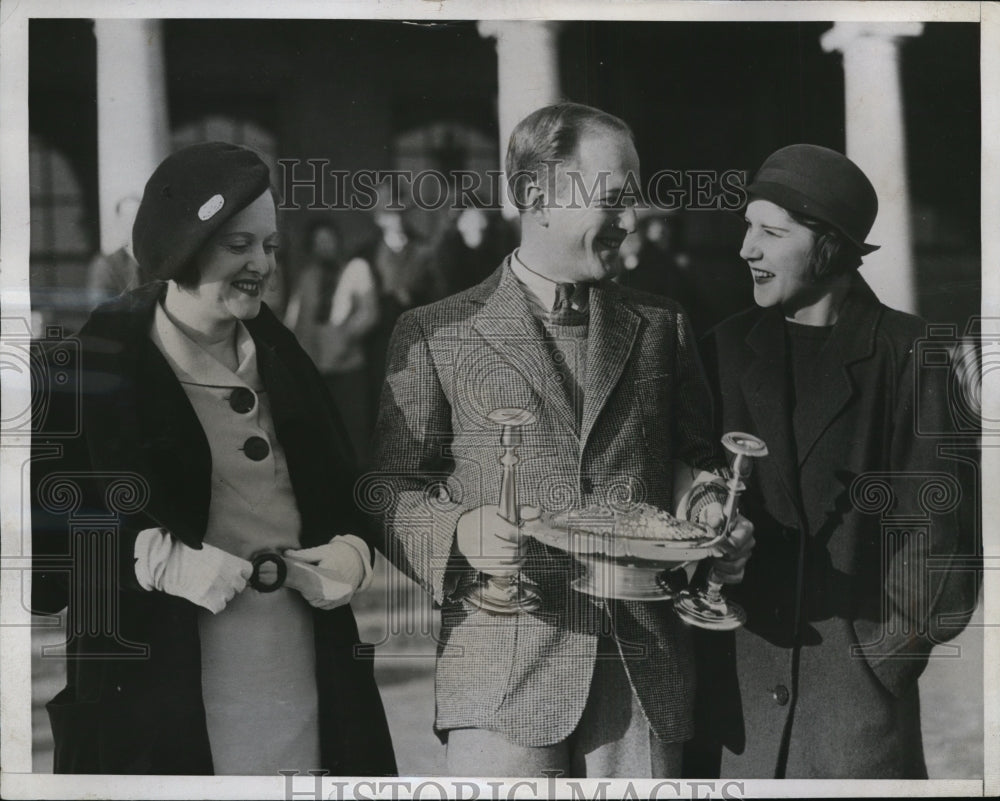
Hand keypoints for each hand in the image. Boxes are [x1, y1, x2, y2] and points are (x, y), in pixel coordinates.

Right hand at [135, 529, 251, 613]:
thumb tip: (235, 575)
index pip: (248, 572)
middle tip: (215, 582)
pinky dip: (212, 605)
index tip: (232, 575)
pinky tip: (203, 597)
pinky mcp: (208, 598)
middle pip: (240, 587)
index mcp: (230, 560)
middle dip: (230, 586)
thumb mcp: (212, 553)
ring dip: (220, 595)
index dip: (239, 575)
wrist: (167, 562)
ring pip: (229, 598)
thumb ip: (226, 564)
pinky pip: (219, 607)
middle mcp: (228, 574)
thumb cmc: (187, 555)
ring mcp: (219, 587)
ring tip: (206, 588)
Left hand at [283, 539, 366, 608]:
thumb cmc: (336, 554)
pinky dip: (322, 601)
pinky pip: (327, 606)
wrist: (357, 559)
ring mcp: (343, 594)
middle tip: (306, 582)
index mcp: (331, 572)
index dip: (301, 585)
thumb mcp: (320, 552)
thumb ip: (302, 555)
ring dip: (314, 597)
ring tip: (314, 586)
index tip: (299, 580)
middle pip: (312, 597)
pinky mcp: (345, 600)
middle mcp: (339, 586)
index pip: (308, 587)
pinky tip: (321, 592)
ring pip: (319, 603)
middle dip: (306, 591)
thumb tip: (285, 554)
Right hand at [455, 504, 530, 575]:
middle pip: (513, 550)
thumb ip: (522, 510)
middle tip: (524, 541)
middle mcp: (483, 540)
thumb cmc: (485, 519)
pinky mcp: (482, 566)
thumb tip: (538, 511)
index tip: (525, 532)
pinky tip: (518, 560)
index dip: (523, 535)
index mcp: (488, 523)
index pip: (512, 534)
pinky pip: (504, 571)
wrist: (463, 531)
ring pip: (510, 561)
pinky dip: (515, 567)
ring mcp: (481, 555)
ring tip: (522, 549)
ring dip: (521, 556)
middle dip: (523, 546)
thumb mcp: (501, 510)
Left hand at [708, 513, 755, 584]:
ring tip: (711, 559)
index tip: (714, 545)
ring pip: (736, 568)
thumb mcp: (713, 511)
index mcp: (745, 528)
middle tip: (709, 551)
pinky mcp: (740, 567)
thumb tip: (716, 521)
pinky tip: (715, 571)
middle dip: (720, 555)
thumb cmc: (715, 517)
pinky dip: (724, 576)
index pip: (737, 543)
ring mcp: (745, 556)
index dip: (724, 546)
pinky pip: (736, 577)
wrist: (711, 526)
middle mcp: (748, 543)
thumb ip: (714, 514)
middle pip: (735, 556)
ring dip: (720, 566)